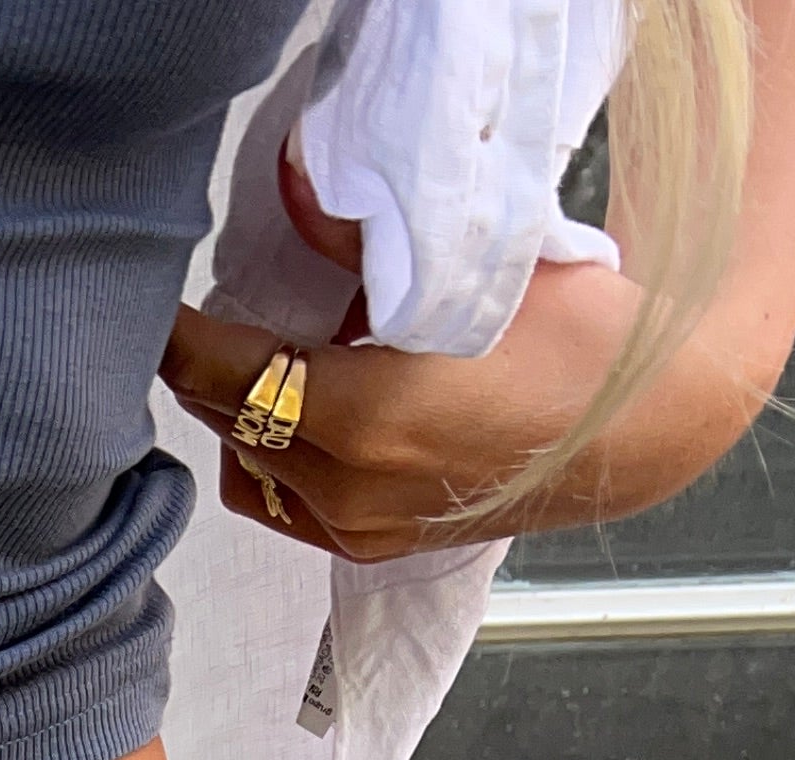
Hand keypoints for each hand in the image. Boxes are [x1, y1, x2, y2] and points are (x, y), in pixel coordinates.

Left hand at [158, 144, 749, 559]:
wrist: (639, 429)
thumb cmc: (572, 342)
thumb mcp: (465, 272)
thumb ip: (357, 237)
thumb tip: (287, 178)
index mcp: (365, 417)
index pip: (225, 374)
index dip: (180, 337)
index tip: (155, 307)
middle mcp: (351, 488)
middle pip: (229, 423)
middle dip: (210, 370)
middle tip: (210, 315)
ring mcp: (360, 529)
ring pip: (251, 472)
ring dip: (241, 417)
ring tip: (257, 361)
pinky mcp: (375, 547)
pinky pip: (288, 506)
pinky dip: (276, 458)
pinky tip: (298, 413)